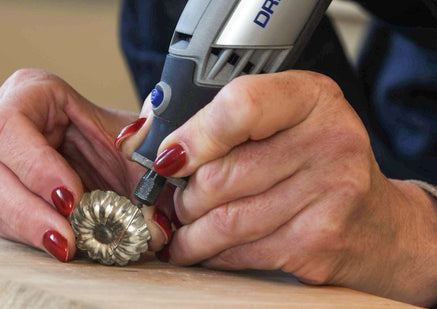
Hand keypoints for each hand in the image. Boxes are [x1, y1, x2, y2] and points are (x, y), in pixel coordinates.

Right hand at [0, 69, 172, 261]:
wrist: (113, 152)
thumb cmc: (118, 138)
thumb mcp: (135, 143)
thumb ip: (146, 171)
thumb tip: (156, 224)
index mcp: (30, 91)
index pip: (9, 124)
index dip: (35, 165)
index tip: (70, 197)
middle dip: (28, 207)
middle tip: (66, 236)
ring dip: (27, 226)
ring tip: (65, 246)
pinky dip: (27, 234)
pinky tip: (56, 244)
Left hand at [120, 70, 436, 305]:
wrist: (377, 223)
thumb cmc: (317, 163)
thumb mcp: (283, 121)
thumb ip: (222, 122)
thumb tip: (145, 143)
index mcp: (311, 98)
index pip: (239, 107)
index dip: (193, 136)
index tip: (170, 156)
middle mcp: (328, 142)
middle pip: (220, 175)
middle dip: (183, 196)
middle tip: (176, 199)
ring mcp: (329, 196)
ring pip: (225, 221)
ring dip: (191, 230)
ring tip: (184, 227)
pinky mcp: (318, 244)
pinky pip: (241, 253)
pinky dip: (212, 254)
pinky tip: (208, 248)